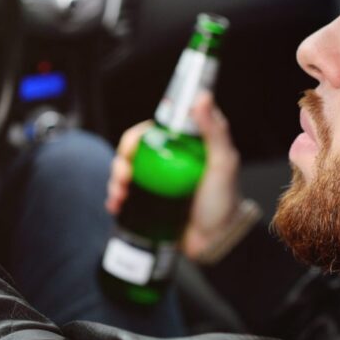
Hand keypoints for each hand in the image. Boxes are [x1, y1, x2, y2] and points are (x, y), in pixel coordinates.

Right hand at [106, 91, 243, 259]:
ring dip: (115, 180)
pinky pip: (124, 197)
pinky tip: (116, 205)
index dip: (136, 136)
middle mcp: (166, 164)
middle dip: (121, 161)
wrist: (218, 243)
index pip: (152, 131)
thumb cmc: (224, 201)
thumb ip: (213, 130)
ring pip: (124, 173)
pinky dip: (115, 198)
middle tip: (125, 175)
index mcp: (182, 148)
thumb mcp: (223, 163)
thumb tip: (202, 96)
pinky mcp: (148, 206)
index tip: (132, 146)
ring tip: (120, 194)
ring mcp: (155, 186)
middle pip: (132, 153)